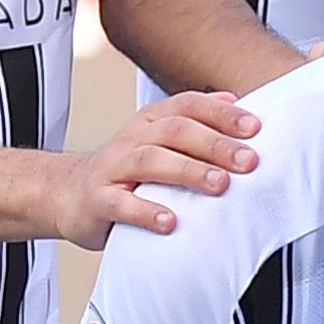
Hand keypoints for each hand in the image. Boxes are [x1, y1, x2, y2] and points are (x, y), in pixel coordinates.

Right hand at [60, 89, 264, 244]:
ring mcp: (113, 168)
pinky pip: (121, 204)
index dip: (221, 114)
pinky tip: (171, 221)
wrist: (68, 194)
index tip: (255, 128)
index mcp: (151, 121)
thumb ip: (195, 124)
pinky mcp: (97, 200)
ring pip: (150, 161)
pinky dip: (146, 212)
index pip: (188, 106)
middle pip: (175, 131)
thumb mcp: (159, 141)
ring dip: (188, 171)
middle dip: (215, 144)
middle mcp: (132, 138)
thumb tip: (236, 102)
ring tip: (219, 184)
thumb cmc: (126, 171)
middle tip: (248, 161)